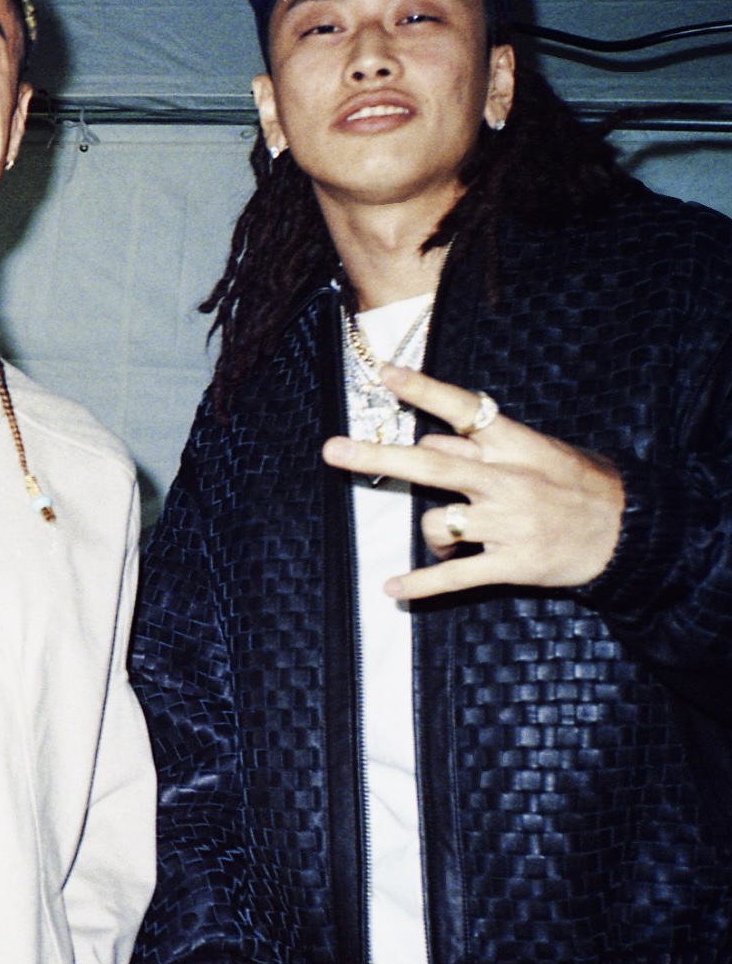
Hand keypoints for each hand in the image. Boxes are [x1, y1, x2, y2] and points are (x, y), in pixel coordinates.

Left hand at [321, 365, 624, 600]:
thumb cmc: (576, 485)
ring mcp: (507, 523)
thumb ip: (481, 447)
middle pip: (431, 465)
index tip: (385, 373)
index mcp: (513, 445)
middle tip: (333, 449)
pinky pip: (453, 575)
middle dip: (378, 456)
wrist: (630, 531)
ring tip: (457, 537)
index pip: (464, 409)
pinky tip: (392, 590)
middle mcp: (506, 480)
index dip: (424, 390)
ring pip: (439, 522)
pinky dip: (421, 585)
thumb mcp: (536, 451)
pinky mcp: (510, 563)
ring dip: (435, 533)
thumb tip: (430, 440)